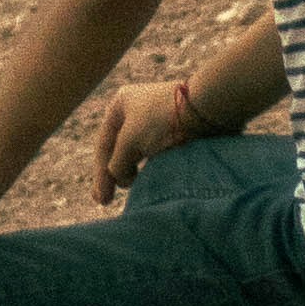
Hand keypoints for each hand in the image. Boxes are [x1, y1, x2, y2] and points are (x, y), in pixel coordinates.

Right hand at [93, 71, 192, 205]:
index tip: (102, 199)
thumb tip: (121, 179)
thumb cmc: (161, 122)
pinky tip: (147, 181)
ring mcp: (157, 121)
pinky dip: (149, 169)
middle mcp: (137, 110)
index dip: (100, 173)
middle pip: (119, 148)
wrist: (205, 111)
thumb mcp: (129, 142)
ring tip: (129, 189)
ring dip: (130, 172)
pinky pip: (156, 154)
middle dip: (112, 174)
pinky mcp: (175, 133)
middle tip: (105, 201)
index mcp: (122, 104)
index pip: (104, 143)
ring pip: (137, 153)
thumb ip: (116, 164)